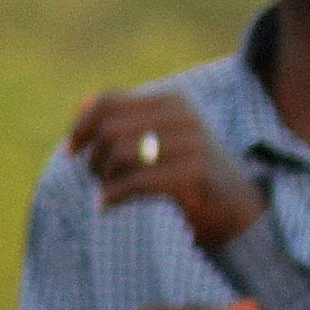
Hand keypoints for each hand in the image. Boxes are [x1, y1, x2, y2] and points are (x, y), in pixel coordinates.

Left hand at [72, 91, 264, 247]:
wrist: (238, 209)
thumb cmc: (191, 174)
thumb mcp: (160, 139)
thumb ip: (123, 121)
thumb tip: (79, 103)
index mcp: (172, 101)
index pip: (108, 102)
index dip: (81, 127)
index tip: (70, 152)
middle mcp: (183, 116)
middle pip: (109, 130)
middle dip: (94, 158)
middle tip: (99, 179)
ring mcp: (191, 144)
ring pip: (119, 154)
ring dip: (103, 178)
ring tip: (107, 193)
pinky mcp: (193, 174)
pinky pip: (134, 182)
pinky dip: (111, 196)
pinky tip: (105, 206)